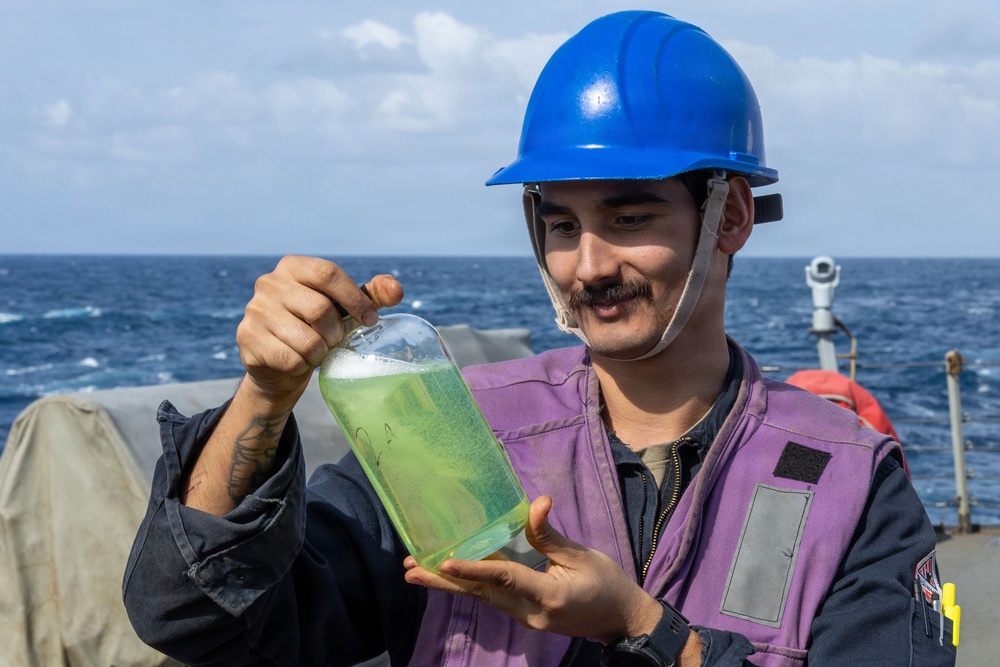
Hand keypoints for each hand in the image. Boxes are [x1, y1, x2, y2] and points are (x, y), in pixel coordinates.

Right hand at [236, 255, 403, 404]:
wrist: (277, 364)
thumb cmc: (316, 327)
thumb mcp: (344, 307)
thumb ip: (370, 294)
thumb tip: (396, 290)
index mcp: (293, 266)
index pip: (328, 273)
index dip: (355, 299)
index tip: (371, 320)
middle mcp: (269, 283)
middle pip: (319, 309)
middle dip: (336, 332)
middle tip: (336, 341)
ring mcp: (255, 310)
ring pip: (306, 339)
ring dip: (320, 352)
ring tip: (316, 351)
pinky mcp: (247, 338)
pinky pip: (291, 358)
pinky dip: (303, 365)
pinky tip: (299, 360)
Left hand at [403, 496, 663, 644]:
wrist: (622, 621)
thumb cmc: (607, 584)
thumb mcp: (582, 556)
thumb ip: (551, 535)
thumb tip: (536, 503)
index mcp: (548, 594)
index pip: (505, 578)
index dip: (474, 570)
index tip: (444, 563)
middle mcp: (530, 612)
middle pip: (481, 594)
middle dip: (444, 582)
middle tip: (409, 571)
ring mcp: (526, 619)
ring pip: (482, 599)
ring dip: (450, 586)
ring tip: (416, 573)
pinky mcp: (525, 617)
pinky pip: (493, 600)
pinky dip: (470, 587)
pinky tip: (451, 577)